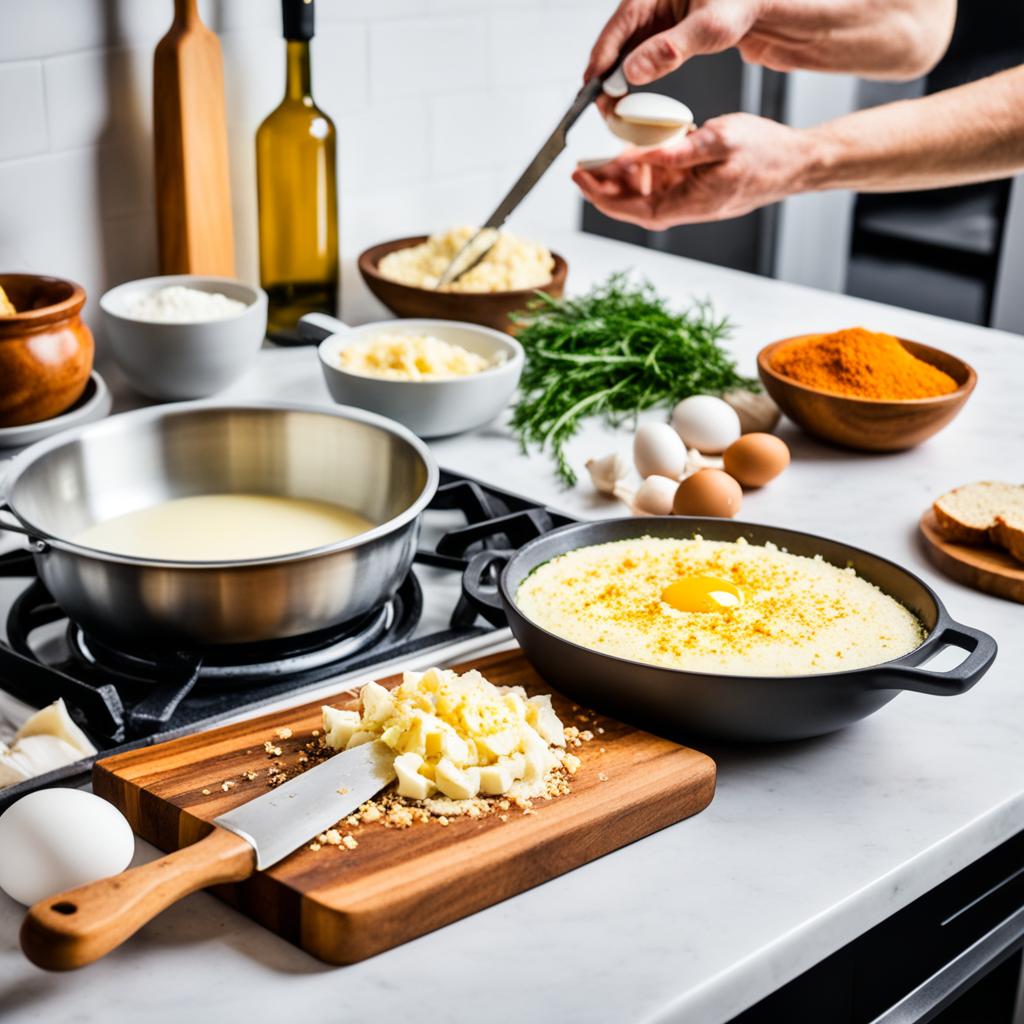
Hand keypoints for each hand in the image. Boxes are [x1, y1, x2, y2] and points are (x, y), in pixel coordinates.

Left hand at [572, 113, 816, 229]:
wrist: (798, 164)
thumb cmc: (766, 152)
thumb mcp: (718, 139)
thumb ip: (676, 151)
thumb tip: (639, 155)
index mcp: (688, 203)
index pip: (632, 209)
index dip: (601, 196)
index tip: (580, 177)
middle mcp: (686, 209)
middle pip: (633, 205)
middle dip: (605, 187)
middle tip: (584, 163)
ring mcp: (692, 202)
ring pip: (646, 195)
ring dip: (624, 178)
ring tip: (607, 154)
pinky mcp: (697, 191)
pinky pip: (664, 185)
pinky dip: (647, 170)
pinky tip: (640, 151)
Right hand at [585, 0, 954, 87]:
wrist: (807, 9)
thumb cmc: (765, 0)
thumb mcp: (718, 26)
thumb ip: (671, 49)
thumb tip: (631, 73)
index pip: (621, 22)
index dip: (601, 58)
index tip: (590, 90)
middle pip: (623, 38)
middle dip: (609, 74)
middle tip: (602, 110)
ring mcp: (678, 16)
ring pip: (638, 51)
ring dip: (626, 82)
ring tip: (617, 113)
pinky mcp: (691, 32)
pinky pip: (657, 58)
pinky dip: (646, 81)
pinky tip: (641, 103)